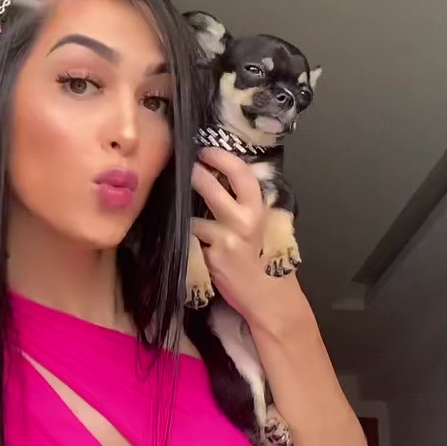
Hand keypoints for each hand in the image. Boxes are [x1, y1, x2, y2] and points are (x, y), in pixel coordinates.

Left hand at [191, 148, 289, 322]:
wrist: (265, 294)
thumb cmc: (262, 257)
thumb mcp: (262, 223)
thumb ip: (247, 201)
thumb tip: (221, 174)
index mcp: (259, 209)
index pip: (241, 173)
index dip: (220, 157)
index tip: (205, 151)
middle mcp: (244, 221)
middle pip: (210, 187)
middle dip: (194, 175)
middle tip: (187, 169)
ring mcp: (226, 239)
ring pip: (193, 214)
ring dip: (184, 209)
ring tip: (181, 205)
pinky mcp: (211, 256)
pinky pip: (190, 237)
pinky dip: (186, 234)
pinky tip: (185, 234)